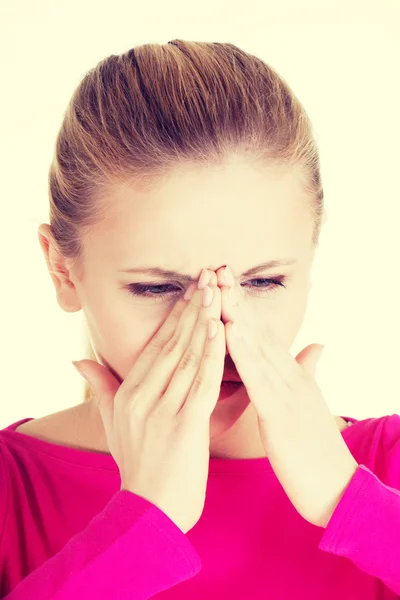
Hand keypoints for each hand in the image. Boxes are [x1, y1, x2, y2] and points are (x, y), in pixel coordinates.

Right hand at [72, 269, 225, 533]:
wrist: (148, 512)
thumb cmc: (137, 467)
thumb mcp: (113, 425)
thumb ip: (100, 388)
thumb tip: (78, 360)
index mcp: (130, 394)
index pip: (155, 345)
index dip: (175, 315)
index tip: (191, 288)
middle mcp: (143, 396)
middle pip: (171, 343)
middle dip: (192, 307)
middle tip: (208, 275)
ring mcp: (163, 410)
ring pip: (187, 356)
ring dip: (203, 321)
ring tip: (216, 292)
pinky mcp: (185, 425)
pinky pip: (201, 382)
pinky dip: (212, 354)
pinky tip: (221, 330)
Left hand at [216, 266, 358, 527]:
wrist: (337, 490)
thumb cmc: (316, 451)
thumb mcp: (309, 405)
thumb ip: (308, 372)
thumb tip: (317, 344)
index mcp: (291, 377)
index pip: (263, 335)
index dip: (244, 307)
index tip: (225, 282)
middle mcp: (290, 377)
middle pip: (258, 331)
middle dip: (237, 299)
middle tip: (218, 268)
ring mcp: (287, 392)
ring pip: (257, 345)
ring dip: (236, 314)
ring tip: (219, 285)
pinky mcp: (280, 413)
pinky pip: (257, 377)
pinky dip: (241, 351)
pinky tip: (226, 329)